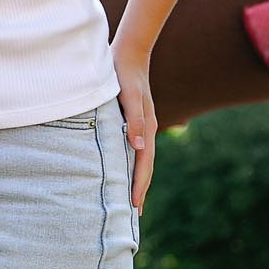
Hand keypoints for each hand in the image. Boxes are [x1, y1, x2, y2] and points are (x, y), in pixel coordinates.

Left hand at [111, 43, 156, 212]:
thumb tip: (138, 147)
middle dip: (139, 190)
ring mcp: (141, 127)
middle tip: (133, 215)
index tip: (134, 207)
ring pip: (139, 159)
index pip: (143, 164)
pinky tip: (121, 170)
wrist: (128, 54)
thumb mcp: (129, 96)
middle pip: (144, 166)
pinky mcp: (133, 121)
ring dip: (135, 179)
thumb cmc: (125, 75)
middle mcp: (147, 130)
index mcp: (147, 128)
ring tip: (129, 199)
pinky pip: (133, 149)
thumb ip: (134, 119)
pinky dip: (129, 164)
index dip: (139, 186)